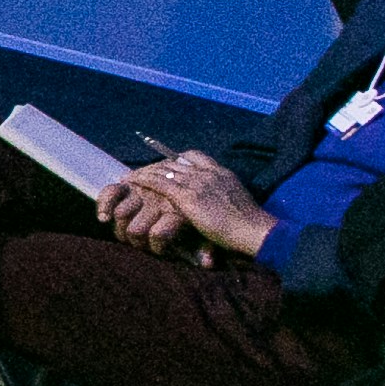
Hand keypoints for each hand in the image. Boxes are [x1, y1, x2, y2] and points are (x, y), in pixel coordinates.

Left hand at [129, 148, 277, 260]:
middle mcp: (208, 173)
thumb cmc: (248, 224)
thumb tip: (215, 202)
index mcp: (221, 173)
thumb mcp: (235, 202)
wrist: (253, 230)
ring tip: (130, 177)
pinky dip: (143, 180)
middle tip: (141, 171)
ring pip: (164, 170)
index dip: (175, 158)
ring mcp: (197, 183)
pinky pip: (159, 183)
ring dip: (145, 172)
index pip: (194, 156)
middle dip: (156, 166)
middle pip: (174, 162)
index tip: (164, 163)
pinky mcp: (188, 196)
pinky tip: (133, 182)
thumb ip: (222, 196)